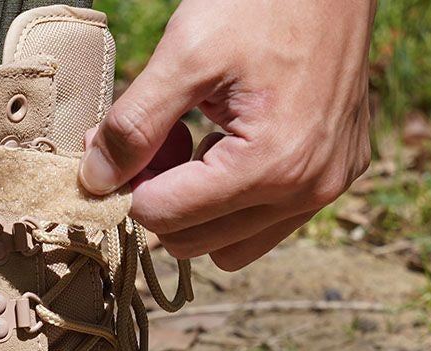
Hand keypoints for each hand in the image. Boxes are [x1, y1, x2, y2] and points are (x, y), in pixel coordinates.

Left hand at [80, 0, 375, 270]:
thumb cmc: (264, 1)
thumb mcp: (186, 53)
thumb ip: (135, 124)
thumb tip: (96, 181)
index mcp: (271, 164)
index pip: (166, 217)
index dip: (129, 188)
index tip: (119, 149)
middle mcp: (305, 192)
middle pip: (193, 241)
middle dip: (162, 201)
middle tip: (158, 145)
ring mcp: (325, 191)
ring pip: (228, 246)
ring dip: (198, 211)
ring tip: (199, 149)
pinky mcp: (335, 181)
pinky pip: (264, 227)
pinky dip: (234, 204)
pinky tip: (230, 152)